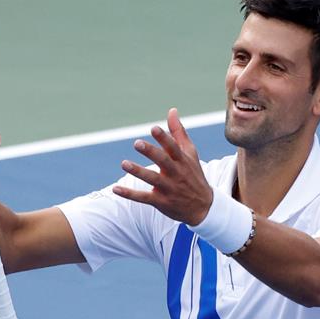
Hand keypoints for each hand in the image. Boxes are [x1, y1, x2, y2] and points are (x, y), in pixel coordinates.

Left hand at [113, 108, 212, 225]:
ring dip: (138, 171)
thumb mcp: (190, 153)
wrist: (203, 207)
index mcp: (183, 161)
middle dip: (151, 152)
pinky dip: (130, 194)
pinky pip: (144, 198)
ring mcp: (169, 189)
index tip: (154, 128)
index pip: (174, 148)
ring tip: (124, 164)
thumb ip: (178, 132)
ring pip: (152, 179)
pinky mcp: (161, 202)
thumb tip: (171, 110)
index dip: (164, 138)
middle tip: (137, 143)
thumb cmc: (193, 174)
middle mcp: (176, 174)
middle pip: (163, 161)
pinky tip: (115, 189)